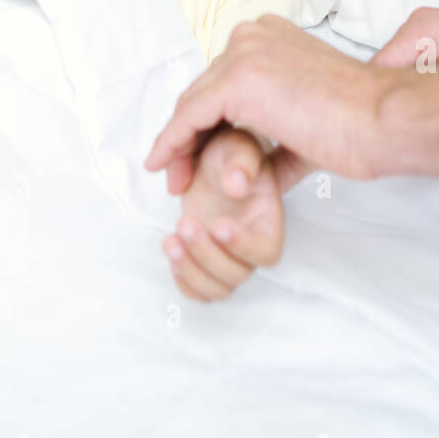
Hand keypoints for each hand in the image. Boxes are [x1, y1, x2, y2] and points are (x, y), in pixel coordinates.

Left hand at [144, 14, 389, 194]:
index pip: (224, 78)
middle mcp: (253, 34)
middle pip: (204, 88)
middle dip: (189, 132)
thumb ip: (273, 137)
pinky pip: (190, 117)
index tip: (199, 151)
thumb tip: (253, 171)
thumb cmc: (359, 122)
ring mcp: (243, 54)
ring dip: (179, 143)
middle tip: (179, 172)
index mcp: (271, 35)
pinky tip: (164, 165)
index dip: (206, 117)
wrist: (382, 119)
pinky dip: (173, 143)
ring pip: (193, 103)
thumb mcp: (304, 119)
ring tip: (174, 179)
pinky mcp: (236, 81)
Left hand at [162, 128, 283, 301]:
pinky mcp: (205, 262)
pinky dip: (182, 280)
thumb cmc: (228, 156)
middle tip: (185, 222)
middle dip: (206, 254)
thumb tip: (237, 187)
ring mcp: (228, 259)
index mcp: (268, 222)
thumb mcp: (237, 146)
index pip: (266, 253)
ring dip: (190, 270)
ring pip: (217, 289)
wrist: (209, 165)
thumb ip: (241, 161)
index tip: (219, 224)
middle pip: (236, 275)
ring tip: (170, 240)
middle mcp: (251, 248)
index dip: (243, 246)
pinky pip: (199, 291)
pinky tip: (172, 248)